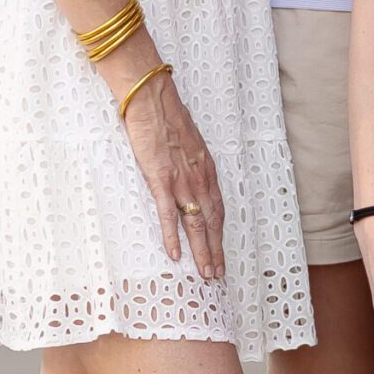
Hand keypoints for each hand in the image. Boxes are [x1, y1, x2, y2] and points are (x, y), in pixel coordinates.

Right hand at [120, 66, 227, 280]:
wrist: (152, 98)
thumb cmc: (166, 117)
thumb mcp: (187, 141)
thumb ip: (190, 161)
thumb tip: (189, 173)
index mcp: (206, 168)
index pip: (218, 207)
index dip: (220, 233)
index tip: (221, 252)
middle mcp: (199, 177)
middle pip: (212, 221)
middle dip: (216, 250)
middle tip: (218, 274)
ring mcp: (181, 179)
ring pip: (196, 223)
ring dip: (201, 250)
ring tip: (205, 273)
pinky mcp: (160, 178)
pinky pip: (168, 214)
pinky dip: (173, 236)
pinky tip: (176, 255)